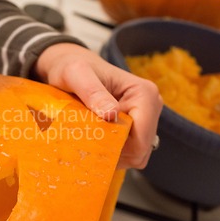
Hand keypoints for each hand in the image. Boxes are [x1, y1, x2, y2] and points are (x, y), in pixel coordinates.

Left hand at [33, 43, 162, 169]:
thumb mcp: (77, 75)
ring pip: (135, 155)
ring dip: (112, 155)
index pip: (141, 139)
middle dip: (115, 154)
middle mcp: (150, 106)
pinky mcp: (135, 127)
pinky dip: (112, 153)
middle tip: (87, 145)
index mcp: (144, 93)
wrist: (69, 65)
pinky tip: (94, 144)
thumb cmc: (72, 67)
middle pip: (140, 151)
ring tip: (89, 143)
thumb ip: (93, 92)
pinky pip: (129, 152)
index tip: (92, 144)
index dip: (119, 149)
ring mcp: (144, 118)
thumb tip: (112, 114)